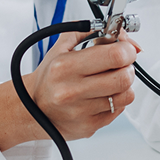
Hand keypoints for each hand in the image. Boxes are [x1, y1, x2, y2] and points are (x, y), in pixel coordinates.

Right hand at [0, 31, 138, 148]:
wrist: (32, 109)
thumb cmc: (49, 77)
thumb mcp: (63, 46)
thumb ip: (93, 33)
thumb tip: (125, 38)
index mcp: (65, 66)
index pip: (115, 55)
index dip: (128, 50)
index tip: (125, 49)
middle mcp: (71, 90)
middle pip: (124, 77)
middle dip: (128, 68)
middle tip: (120, 66)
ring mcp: (80, 111)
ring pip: (126, 96)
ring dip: (124, 86)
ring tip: (110, 81)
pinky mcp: (88, 126)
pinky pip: (119, 110)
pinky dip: (116, 101)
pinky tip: (102, 96)